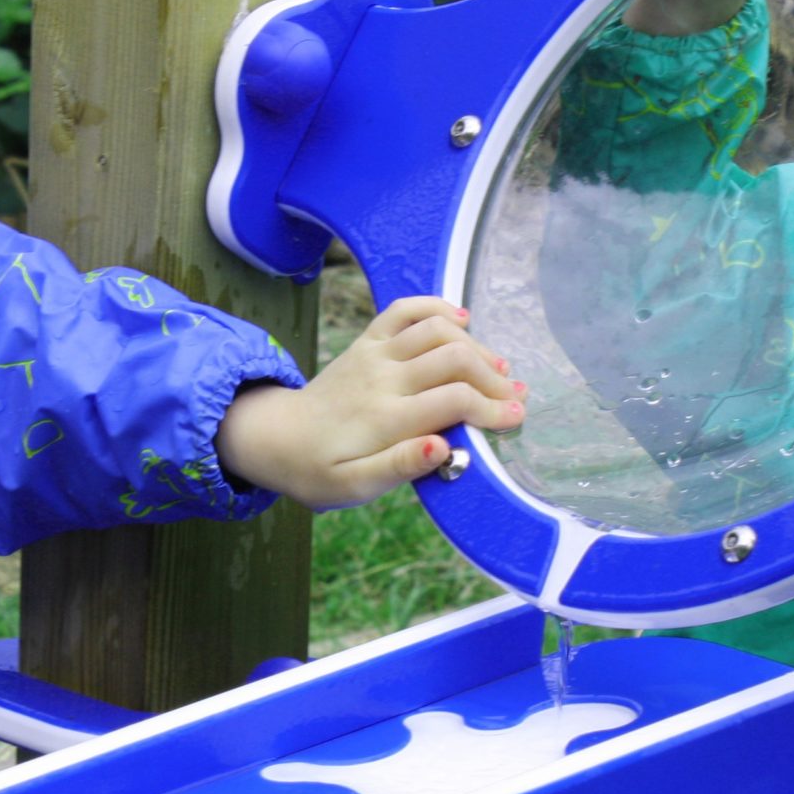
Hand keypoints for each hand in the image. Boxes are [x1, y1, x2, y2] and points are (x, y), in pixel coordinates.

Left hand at [216, 296, 524, 511]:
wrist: (276, 437)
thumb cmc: (320, 471)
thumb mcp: (354, 487)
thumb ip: (399, 467)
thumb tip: (442, 447)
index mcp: (384, 419)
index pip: (454, 401)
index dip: (492, 408)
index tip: (517, 419)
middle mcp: (383, 378)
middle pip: (454, 359)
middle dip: (493, 378)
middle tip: (516, 399)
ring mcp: (375, 353)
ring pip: (437, 329)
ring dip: (476, 346)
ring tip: (497, 370)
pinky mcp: (368, 341)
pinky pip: (405, 308)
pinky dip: (437, 306)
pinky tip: (462, 319)